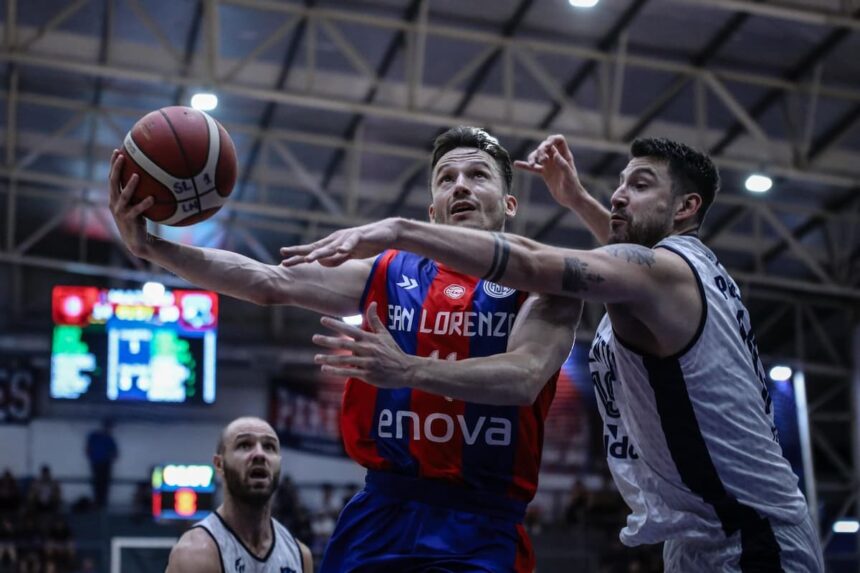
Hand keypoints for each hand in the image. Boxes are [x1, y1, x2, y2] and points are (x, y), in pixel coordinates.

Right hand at [108, 150, 153, 257]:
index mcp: (115, 197)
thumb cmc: (138, 220)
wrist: (136, 241)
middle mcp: (114, 203)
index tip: (117, 150)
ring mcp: (120, 212)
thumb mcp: (136, 204)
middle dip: (116, 169)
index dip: (113, 164)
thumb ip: (139, 192)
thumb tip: (153, 176)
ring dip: (129, 185)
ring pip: (124, 196)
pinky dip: (144, 204)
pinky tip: (152, 198)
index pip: (112, 177)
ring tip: (136, 175)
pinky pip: (137, 210)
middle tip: (122, 156)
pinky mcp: (129, 220)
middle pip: (113, 182)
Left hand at [280, 218, 398, 267]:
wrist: (386, 233)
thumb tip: (321, 264)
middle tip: (284, 256)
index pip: (312, 250)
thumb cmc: (367, 244)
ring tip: (309, 259)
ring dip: (320, 252)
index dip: (298, 255)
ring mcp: (347, 237)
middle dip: (300, 253)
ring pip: (330, 246)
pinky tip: (341, 251)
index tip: (283, 260)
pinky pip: (352, 242)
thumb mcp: (349, 255)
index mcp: (333, 244)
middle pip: (315, 247)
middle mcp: (336, 239)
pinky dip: (346, 246)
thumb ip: (336, 259)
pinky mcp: (360, 236)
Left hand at [312, 302, 413, 386]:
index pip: (350, 329)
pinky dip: (336, 371)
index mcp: (369, 339)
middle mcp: (367, 349)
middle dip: (327, 341)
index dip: (336, 324)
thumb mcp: (385, 334)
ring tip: (316, 358)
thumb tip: (373, 303)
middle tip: (314, 338)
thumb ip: (375, 320)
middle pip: (343, 344)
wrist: (406, 370)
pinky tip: (325, 370)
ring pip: (344, 360)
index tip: (322, 320)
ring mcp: (366, 363)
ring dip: (328, 359)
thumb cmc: (393, 351)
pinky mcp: (367, 375)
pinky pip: (348, 373)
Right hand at [514, 135, 588, 209]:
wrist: (570, 199)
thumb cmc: (573, 188)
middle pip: (546, 146)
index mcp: (565, 156)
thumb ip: (563, 165)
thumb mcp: (569, 176)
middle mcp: (557, 158)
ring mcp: (550, 165)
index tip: (546, 146)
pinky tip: (516, 164)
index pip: (558, 140)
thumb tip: (554, 154)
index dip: (551, 140)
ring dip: (532, 157)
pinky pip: (533, 168)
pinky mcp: (544, 173)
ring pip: (538, 156)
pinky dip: (525, 166)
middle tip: (540, 160)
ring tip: (532, 164)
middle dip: (541, 150)